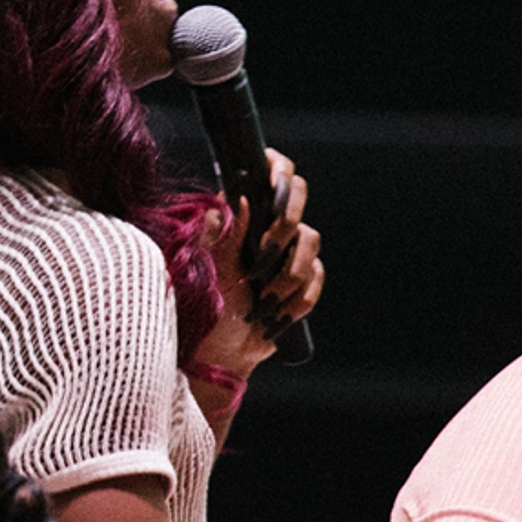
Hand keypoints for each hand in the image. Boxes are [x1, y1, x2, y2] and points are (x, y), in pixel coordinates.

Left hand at [194, 150, 323, 378]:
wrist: (221, 352)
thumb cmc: (205, 306)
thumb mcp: (207, 267)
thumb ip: (223, 231)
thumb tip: (241, 198)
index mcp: (241, 211)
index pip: (268, 171)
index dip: (278, 169)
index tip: (274, 183)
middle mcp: (267, 224)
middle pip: (298, 196)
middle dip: (285, 227)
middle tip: (263, 254)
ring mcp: (287, 251)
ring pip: (310, 240)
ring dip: (289, 274)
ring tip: (264, 300)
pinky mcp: (302, 280)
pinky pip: (316, 277)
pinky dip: (298, 298)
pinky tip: (277, 315)